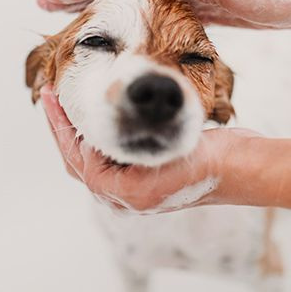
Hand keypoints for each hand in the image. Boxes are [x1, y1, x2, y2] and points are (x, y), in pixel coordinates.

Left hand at [40, 84, 257, 212]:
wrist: (239, 166)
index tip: (50, 97)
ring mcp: (134, 183)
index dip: (60, 127)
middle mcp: (125, 193)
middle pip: (79, 159)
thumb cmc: (206, 162)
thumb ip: (119, 160)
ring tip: (67, 104)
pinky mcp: (145, 171)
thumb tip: (83, 146)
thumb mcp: (159, 156)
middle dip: (62, 128)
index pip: (77, 159)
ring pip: (93, 156)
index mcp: (123, 194)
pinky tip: (99, 115)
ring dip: (79, 130)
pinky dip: (99, 133)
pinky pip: (111, 152)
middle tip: (50, 97)